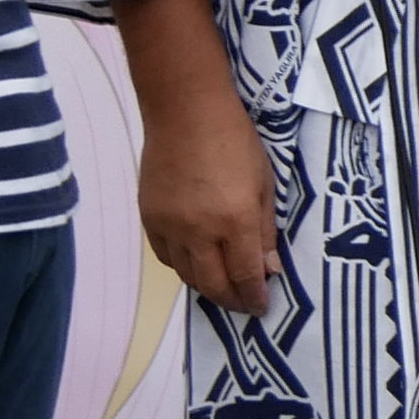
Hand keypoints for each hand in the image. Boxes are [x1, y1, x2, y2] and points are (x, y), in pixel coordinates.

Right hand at [139, 76, 280, 317]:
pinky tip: (195, 262)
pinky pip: (165, 256)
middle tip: (243, 304)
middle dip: (231, 300)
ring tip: (221, 285)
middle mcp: (200, 231)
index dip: (254, 297)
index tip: (261, 306)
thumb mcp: (264, 183)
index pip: (245, 275)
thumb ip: (265, 230)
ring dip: (206, 286)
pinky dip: (182, 266)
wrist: (185, 112)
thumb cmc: (235, 141)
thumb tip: (269, 270)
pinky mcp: (149, 218)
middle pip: (213, 284)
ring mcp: (170, 226)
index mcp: (235, 220)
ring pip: (186, 275)